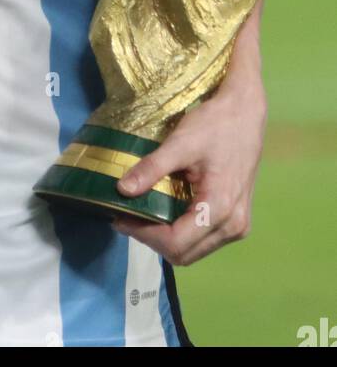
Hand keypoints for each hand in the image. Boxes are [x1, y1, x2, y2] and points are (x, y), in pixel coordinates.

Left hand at [110, 81, 267, 265]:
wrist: (245, 112)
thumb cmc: (215, 124)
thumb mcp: (180, 143)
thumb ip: (152, 168)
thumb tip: (122, 190)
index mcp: (220, 207)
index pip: (176, 242)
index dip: (144, 235)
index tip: (120, 218)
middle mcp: (233, 225)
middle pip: (184, 254)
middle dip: (152, 240)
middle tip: (128, 216)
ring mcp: (238, 225)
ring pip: (194, 251)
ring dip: (166, 239)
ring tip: (142, 214)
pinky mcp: (237, 220)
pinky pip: (204, 239)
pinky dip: (181, 233)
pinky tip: (165, 211)